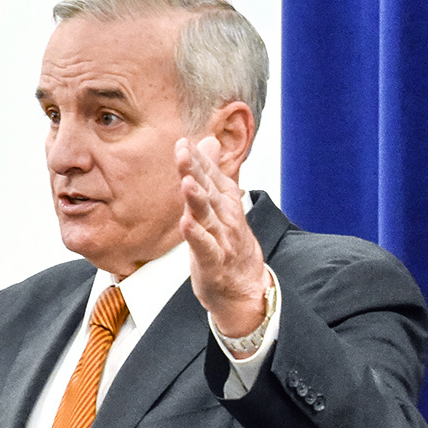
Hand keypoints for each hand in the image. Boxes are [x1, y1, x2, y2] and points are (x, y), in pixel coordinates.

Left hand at [176, 135, 267, 336]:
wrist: (245, 286)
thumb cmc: (230, 243)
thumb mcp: (221, 204)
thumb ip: (212, 172)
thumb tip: (209, 140)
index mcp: (225, 202)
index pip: (210, 175)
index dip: (197, 159)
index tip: (183, 142)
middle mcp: (225, 217)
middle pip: (208, 190)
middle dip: (195, 171)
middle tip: (182, 153)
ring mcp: (222, 240)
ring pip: (208, 216)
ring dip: (197, 200)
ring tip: (187, 183)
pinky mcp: (214, 262)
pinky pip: (205, 247)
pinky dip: (196, 236)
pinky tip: (186, 224)